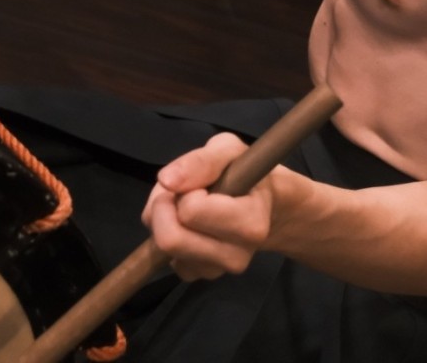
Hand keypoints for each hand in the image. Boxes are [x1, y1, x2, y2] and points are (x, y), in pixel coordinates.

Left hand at [141, 133, 277, 281]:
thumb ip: (202, 161)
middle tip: (180, 192)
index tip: (200, 182)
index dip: (186, 190)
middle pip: (171, 240)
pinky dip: (166, 237)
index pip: (191, 212)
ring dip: (163, 220)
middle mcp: (237, 256)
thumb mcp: (229, 150)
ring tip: (185, 204)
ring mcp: (217, 271)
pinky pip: (167, 259)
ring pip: (164, 249)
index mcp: (251, 223)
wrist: (263, 206)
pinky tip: (186, 224)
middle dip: (163, 208)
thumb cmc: (245, 172)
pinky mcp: (199, 277)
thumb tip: (167, 180)